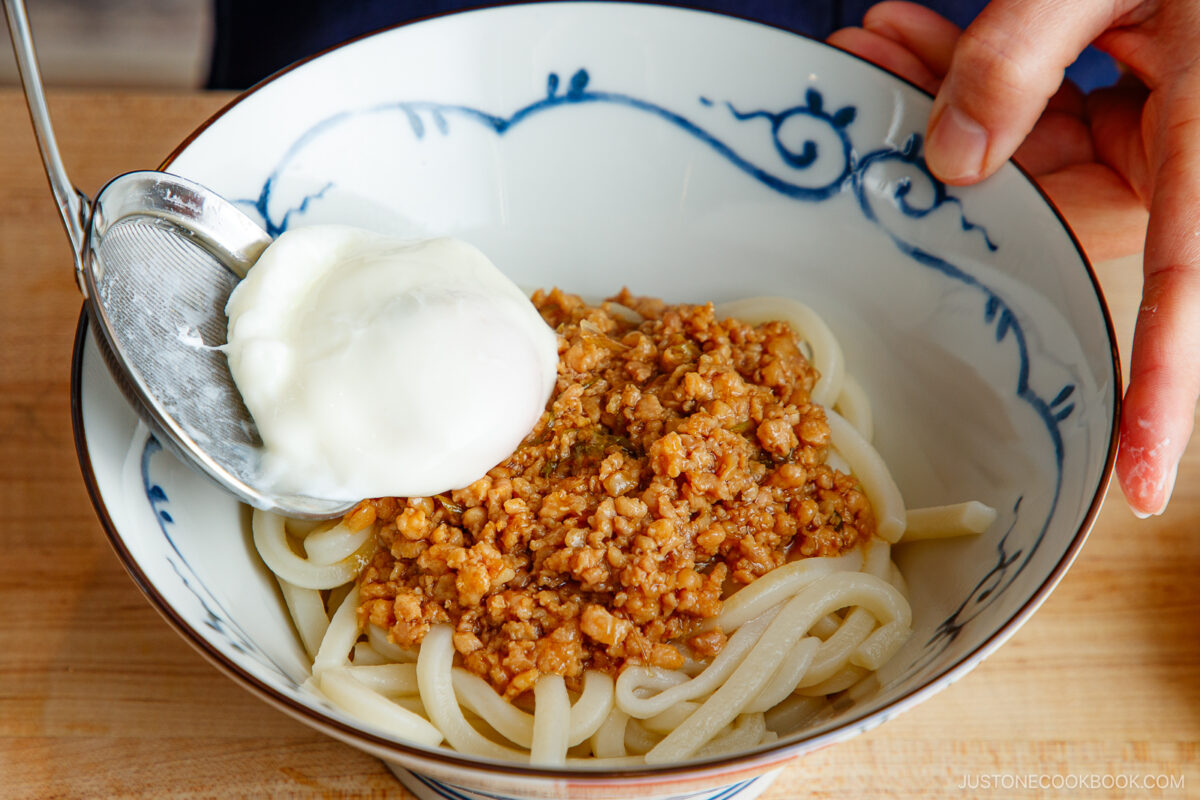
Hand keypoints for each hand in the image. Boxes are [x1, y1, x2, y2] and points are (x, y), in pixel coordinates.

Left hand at [829, 0, 1199, 516]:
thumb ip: (1025, 55)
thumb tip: (949, 160)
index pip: (1185, 290)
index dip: (1162, 394)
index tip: (1137, 485)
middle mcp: (1181, 157)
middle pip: (1051, 211)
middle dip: (946, 169)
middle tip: (862, 90)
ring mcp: (1150, 130)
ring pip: (1027, 161)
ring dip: (940, 106)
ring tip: (873, 48)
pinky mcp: (1126, 105)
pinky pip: (1038, 119)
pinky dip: (973, 80)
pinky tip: (908, 38)